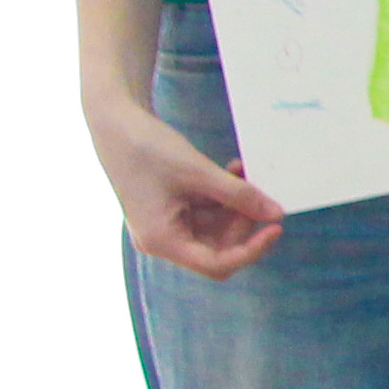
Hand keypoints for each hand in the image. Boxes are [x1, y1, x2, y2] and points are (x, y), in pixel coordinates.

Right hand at [88, 94, 285, 279]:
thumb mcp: (198, 172)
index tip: (275, 228)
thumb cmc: (146, 148)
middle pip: (217, 248)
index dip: (251, 250)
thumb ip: (238, 195)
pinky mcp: (168, 209)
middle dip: (243, 222)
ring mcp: (164, 225)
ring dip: (235, 204)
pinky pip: (204, 212)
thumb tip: (276, 214)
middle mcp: (161, 239)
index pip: (216, 264)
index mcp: (161, 240)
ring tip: (243, 172)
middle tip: (261, 192)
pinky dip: (221, 195)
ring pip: (214, 228)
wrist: (113, 123)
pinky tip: (232, 170)